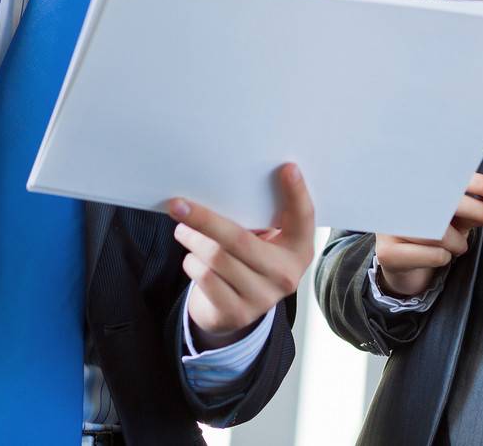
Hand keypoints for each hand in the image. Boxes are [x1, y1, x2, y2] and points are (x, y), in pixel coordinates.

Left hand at [170, 162, 315, 348]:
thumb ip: (262, 216)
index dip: (297, 193)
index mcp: (299, 250)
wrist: (236, 309)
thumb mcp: (266, 240)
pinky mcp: (237, 313)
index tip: (287, 168)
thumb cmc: (249, 260)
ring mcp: (262, 298)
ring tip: (184, 231)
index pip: (304, 218)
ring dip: (193, 240)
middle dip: (205, 220)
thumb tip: (238, 180)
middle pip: (240, 240)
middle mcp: (286, 276)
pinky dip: (192, 263)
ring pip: (216, 258)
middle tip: (178, 205)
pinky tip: (193, 260)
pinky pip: (205, 278)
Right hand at [374, 172, 482, 297]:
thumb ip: (474, 209)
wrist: (396, 265)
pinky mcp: (387, 252)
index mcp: (415, 184)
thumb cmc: (429, 234)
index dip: (481, 184)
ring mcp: (390, 226)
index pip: (452, 178)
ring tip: (455, 246)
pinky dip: (444, 258)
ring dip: (459, 244)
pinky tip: (436, 257)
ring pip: (442, 233)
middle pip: (448, 202)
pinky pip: (434, 254)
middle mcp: (399, 200)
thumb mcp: (453, 218)